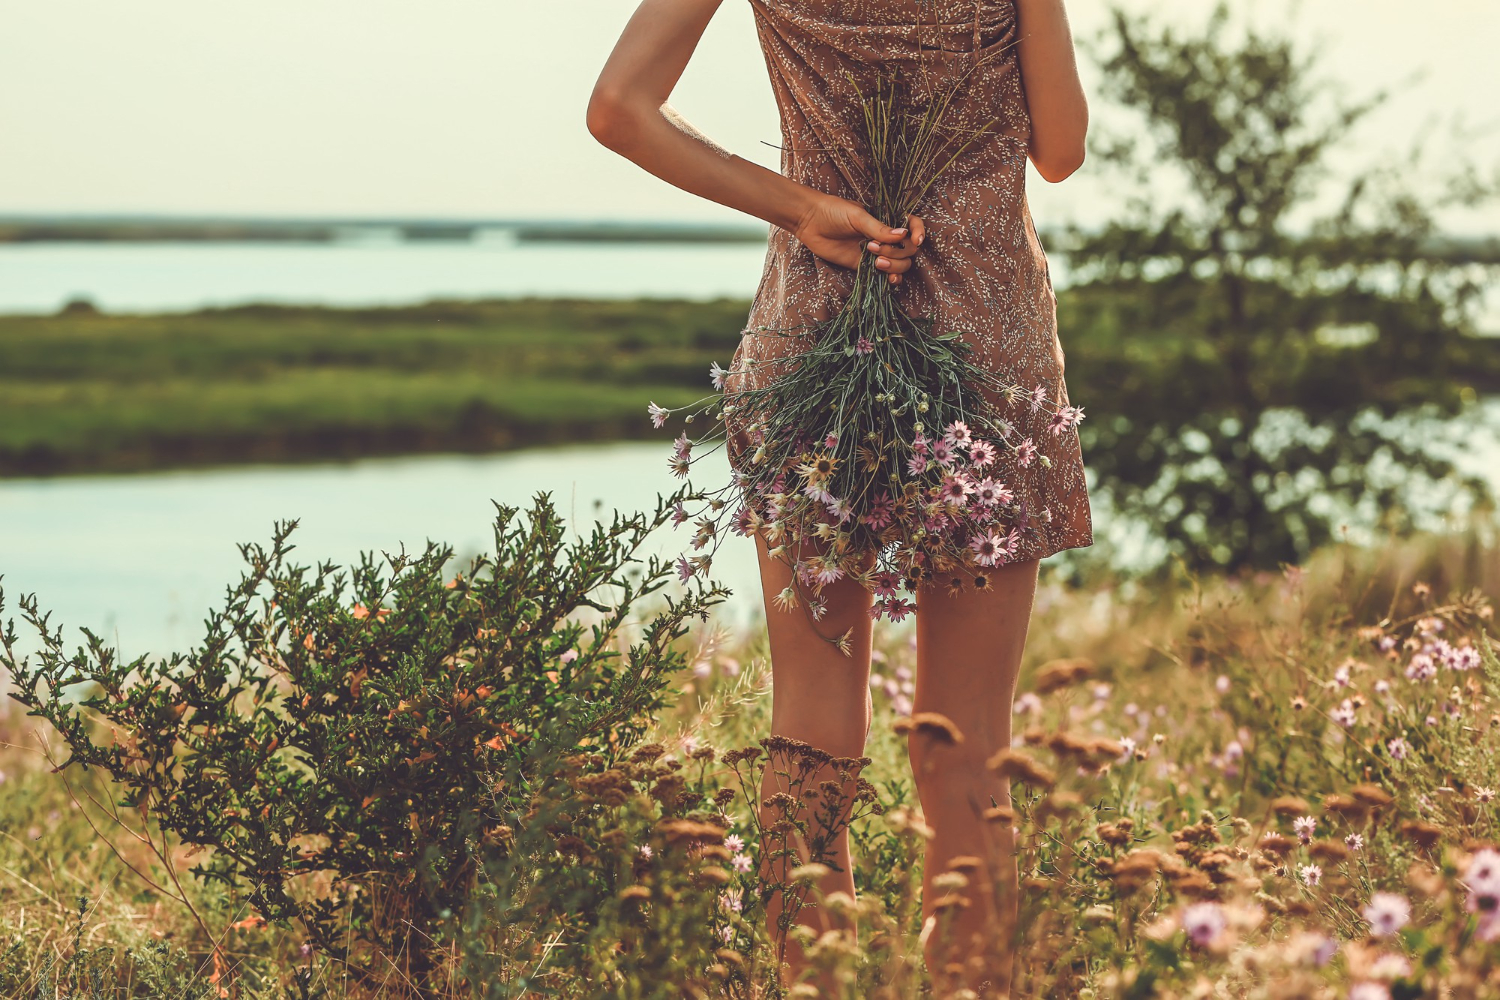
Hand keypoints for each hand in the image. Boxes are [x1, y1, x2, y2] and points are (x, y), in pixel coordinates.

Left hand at [791, 194, 926, 285]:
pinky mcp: (864, 265)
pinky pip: (884, 275)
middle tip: (874, 247)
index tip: (915, 240)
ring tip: (876, 261)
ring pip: (899, 264)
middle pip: (908, 250)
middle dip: (898, 252)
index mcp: (886, 219)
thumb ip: (878, 228)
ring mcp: (876, 252)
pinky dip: (891, 279)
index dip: (918, 232)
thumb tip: (903, 234)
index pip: (912, 225)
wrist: (810, 221)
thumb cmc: (834, 211)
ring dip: (894, 266)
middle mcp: (885, 236)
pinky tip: (888, 279)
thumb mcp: (857, 216)